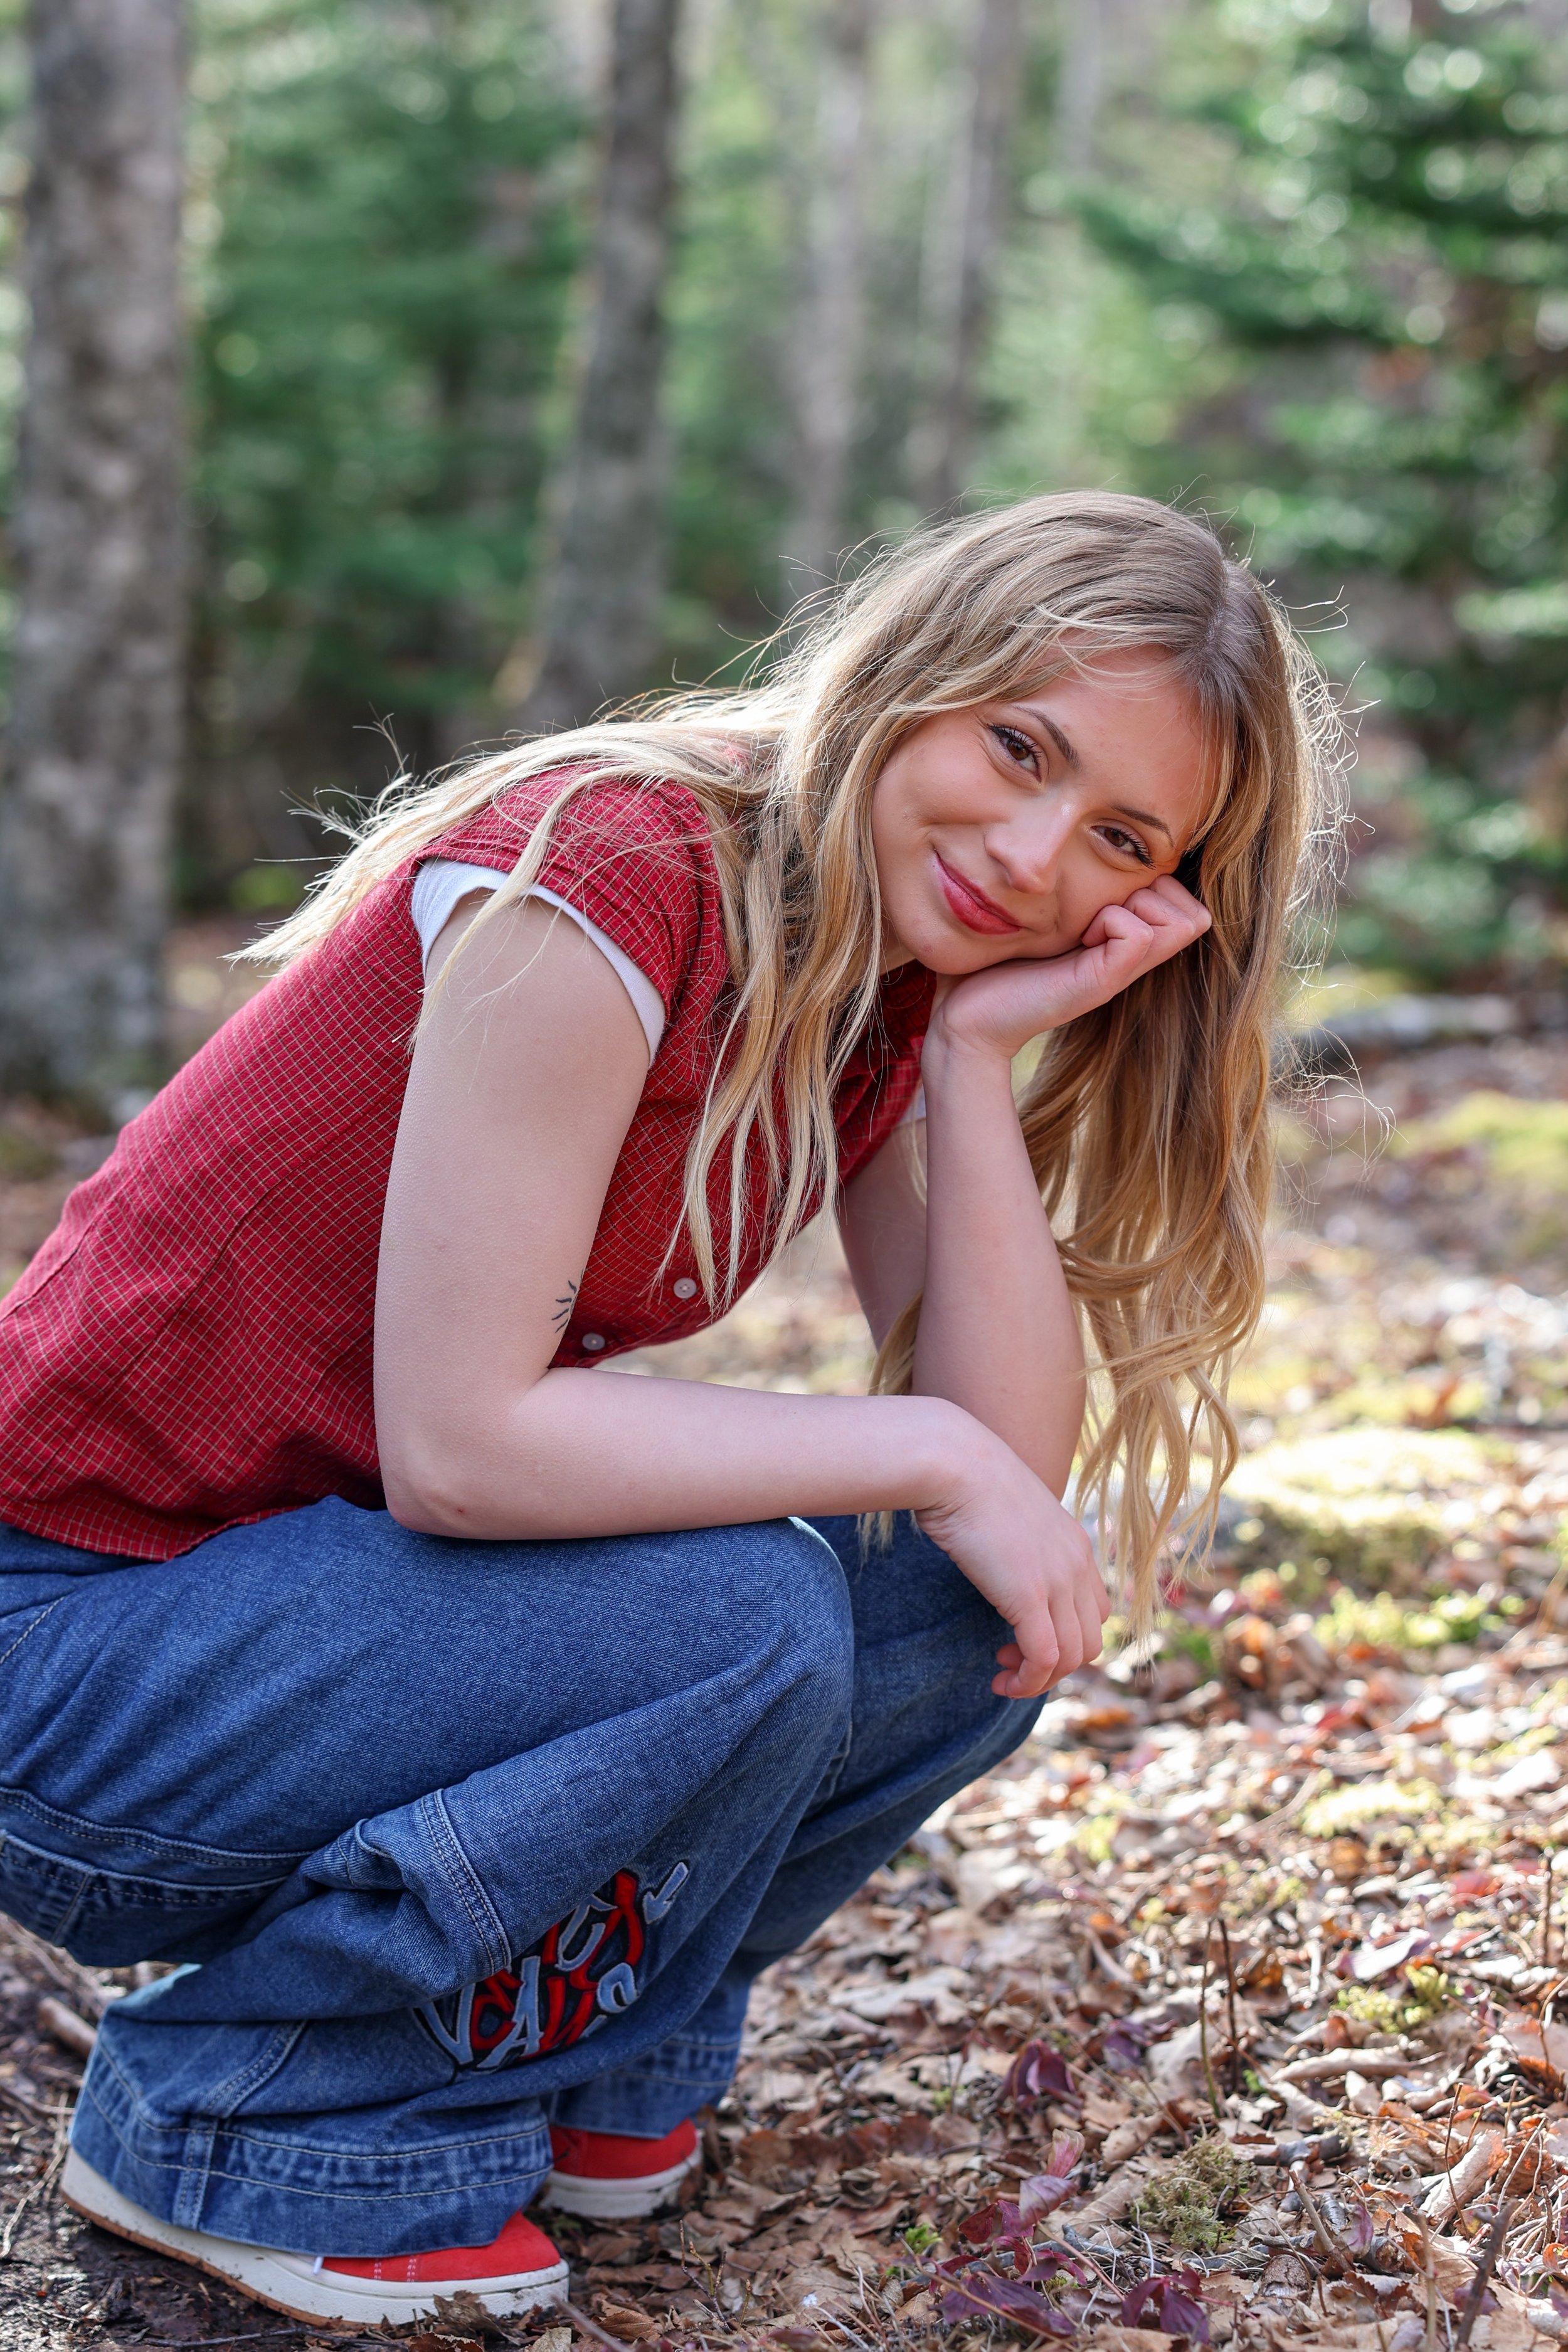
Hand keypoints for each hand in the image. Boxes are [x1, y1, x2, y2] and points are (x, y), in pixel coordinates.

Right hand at [915, 1425, 1110, 1697]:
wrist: (953, 1462)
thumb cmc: (964, 1481)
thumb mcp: (1007, 1514)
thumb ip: (1018, 1542)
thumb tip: (1000, 1562)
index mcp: (1075, 1545)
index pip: (1096, 1611)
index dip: (1066, 1636)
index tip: (1024, 1636)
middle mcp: (1077, 1565)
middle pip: (1090, 1641)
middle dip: (1056, 1665)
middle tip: (1011, 1659)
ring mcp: (1058, 1580)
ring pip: (1073, 1656)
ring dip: (1040, 1678)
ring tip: (1004, 1673)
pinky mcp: (1030, 1595)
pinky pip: (1045, 1658)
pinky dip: (1028, 1681)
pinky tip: (1001, 1680)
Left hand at [931, 875, 1210, 1065]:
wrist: (965, 1015)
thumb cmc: (999, 961)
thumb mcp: (1048, 915)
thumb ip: (1077, 890)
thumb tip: (1092, 842)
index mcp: (1123, 940)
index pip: (1188, 902)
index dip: (1159, 884)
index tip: (1105, 896)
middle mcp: (1131, 957)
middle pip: (1195, 911)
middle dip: (1156, 892)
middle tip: (1100, 908)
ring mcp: (1121, 971)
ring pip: (1183, 920)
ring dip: (1137, 904)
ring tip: (1090, 923)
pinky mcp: (1102, 983)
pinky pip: (1138, 935)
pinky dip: (1112, 922)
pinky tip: (1080, 936)